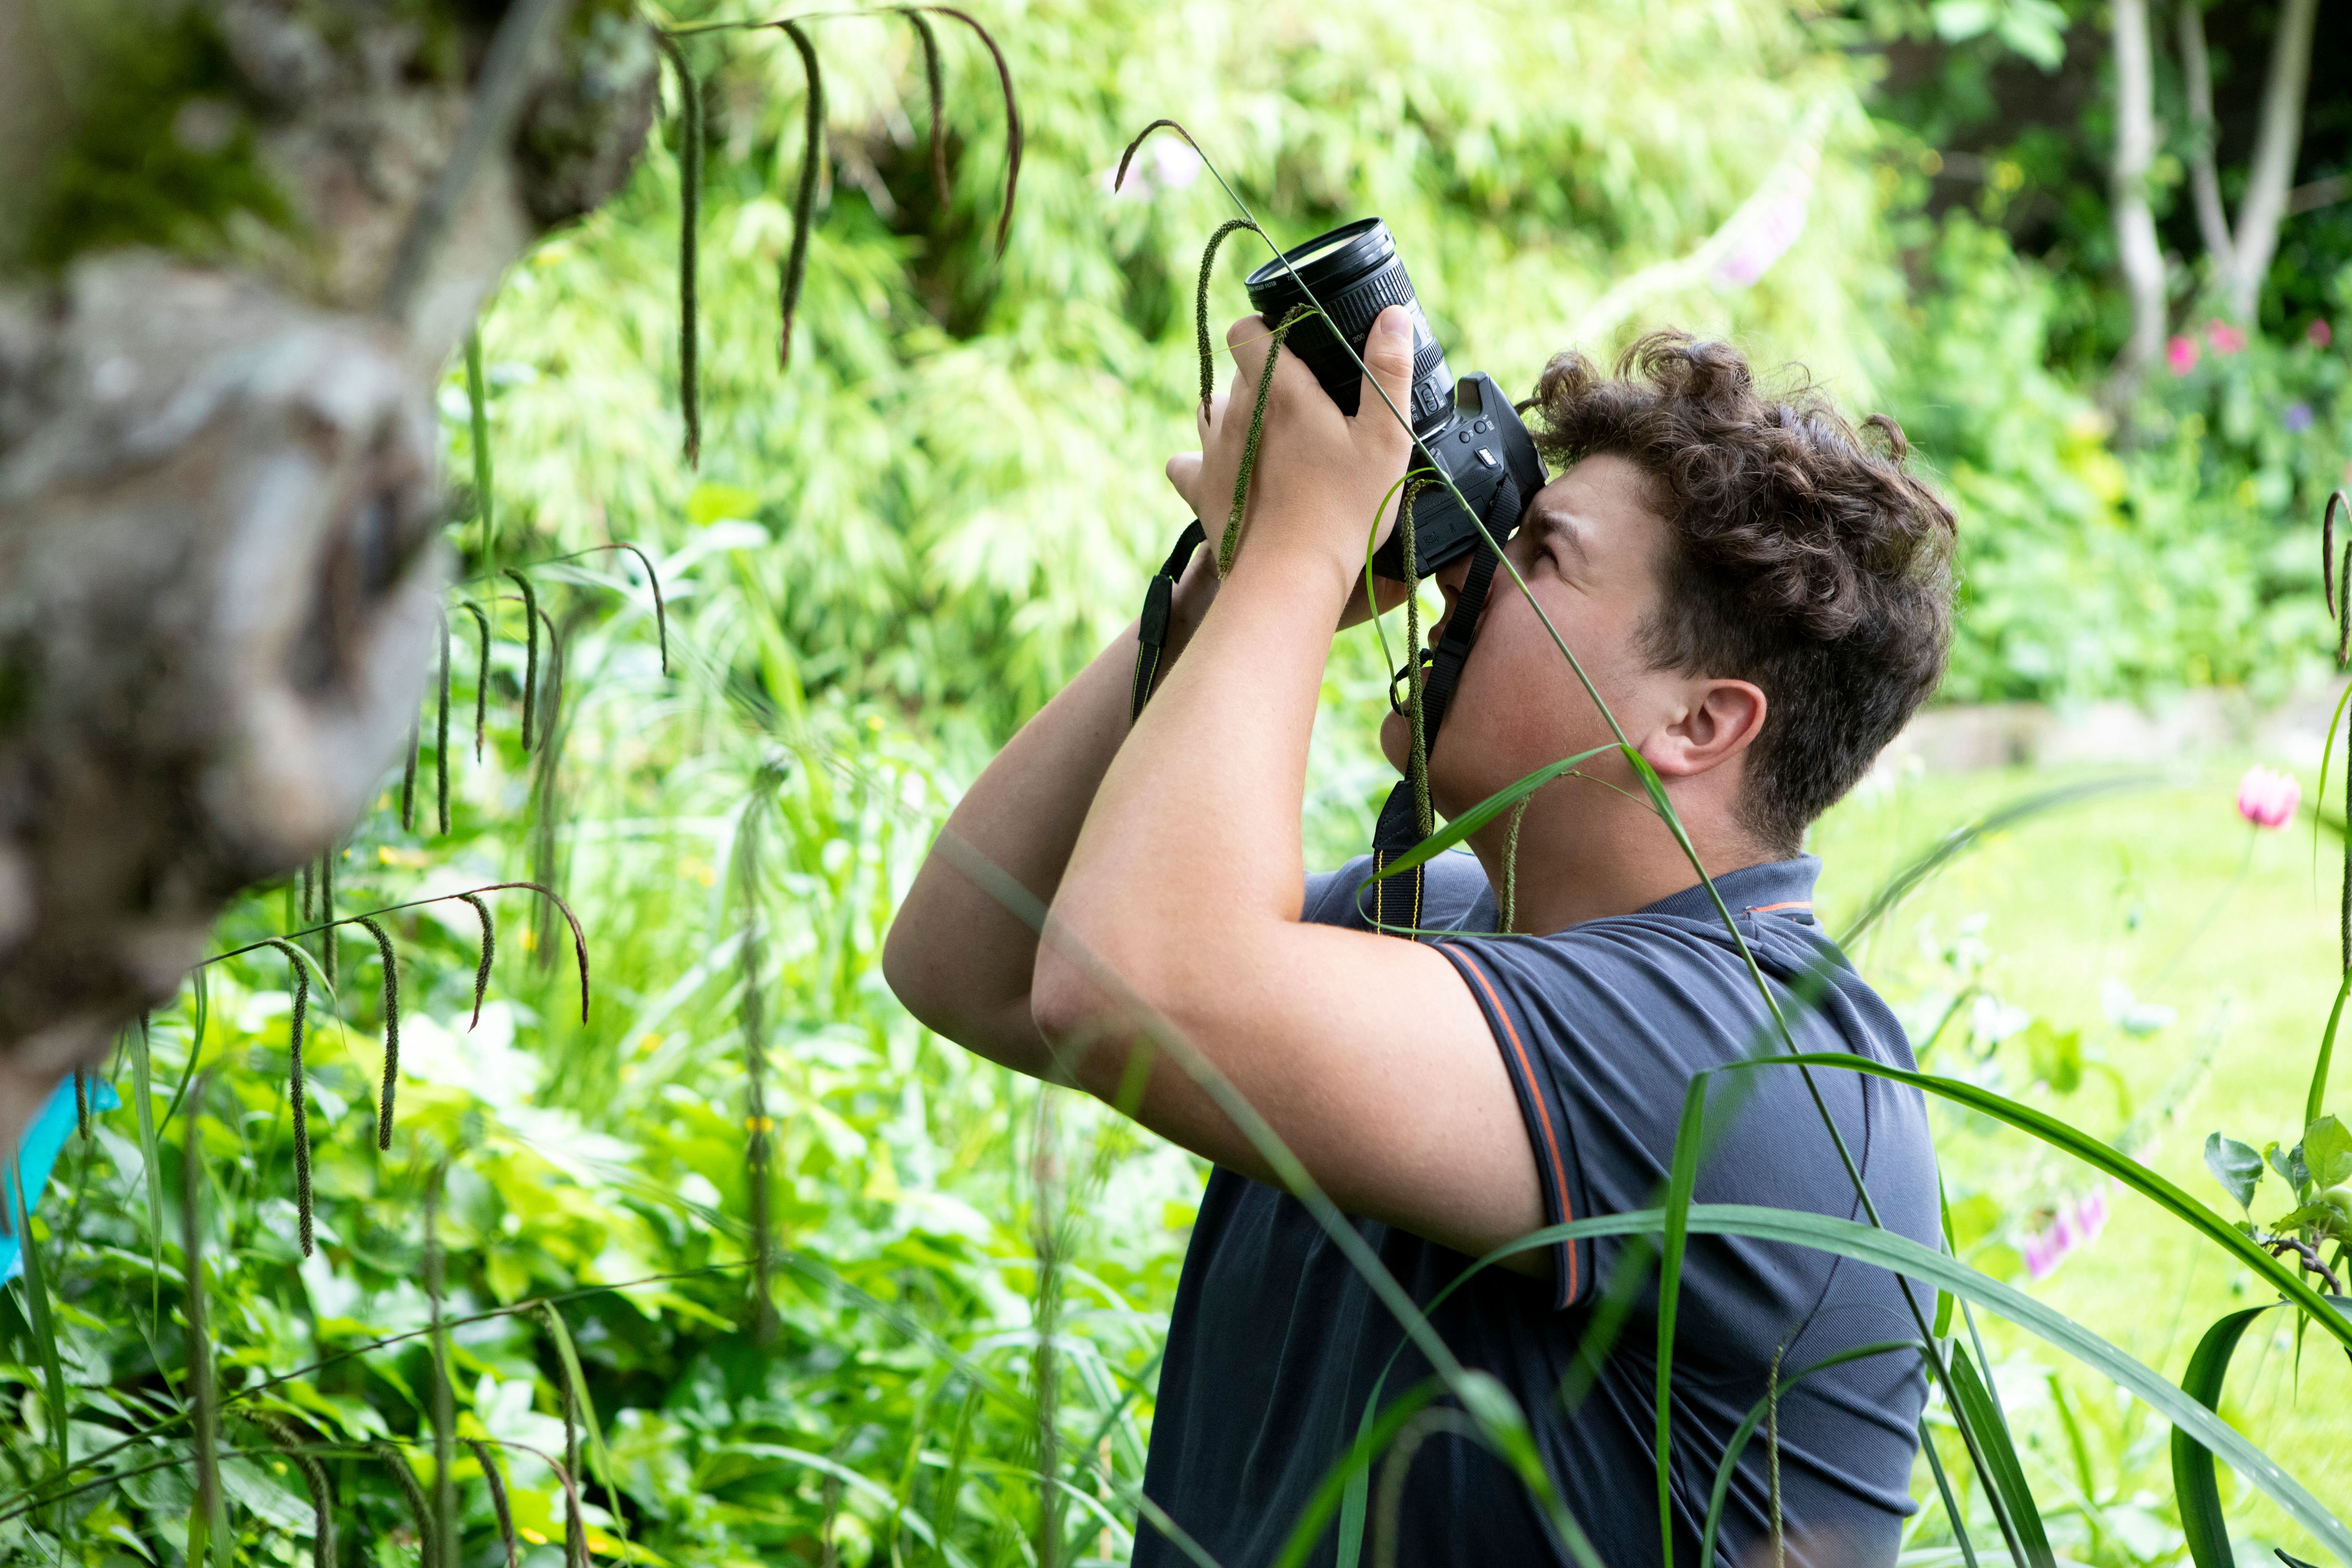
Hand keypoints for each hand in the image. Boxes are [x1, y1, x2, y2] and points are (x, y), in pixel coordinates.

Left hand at [1166, 304, 1418, 598]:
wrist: (1290, 575)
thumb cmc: (1344, 508)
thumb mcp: (1385, 438)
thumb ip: (1387, 372)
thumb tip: (1392, 315)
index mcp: (1277, 387)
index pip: (1246, 330)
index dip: (1265, 329)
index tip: (1292, 346)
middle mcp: (1234, 412)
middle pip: (1238, 373)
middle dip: (1265, 379)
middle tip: (1306, 408)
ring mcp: (1212, 450)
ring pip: (1211, 411)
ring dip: (1235, 415)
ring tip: (1272, 439)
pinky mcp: (1200, 488)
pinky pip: (1186, 461)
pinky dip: (1202, 460)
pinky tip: (1228, 470)